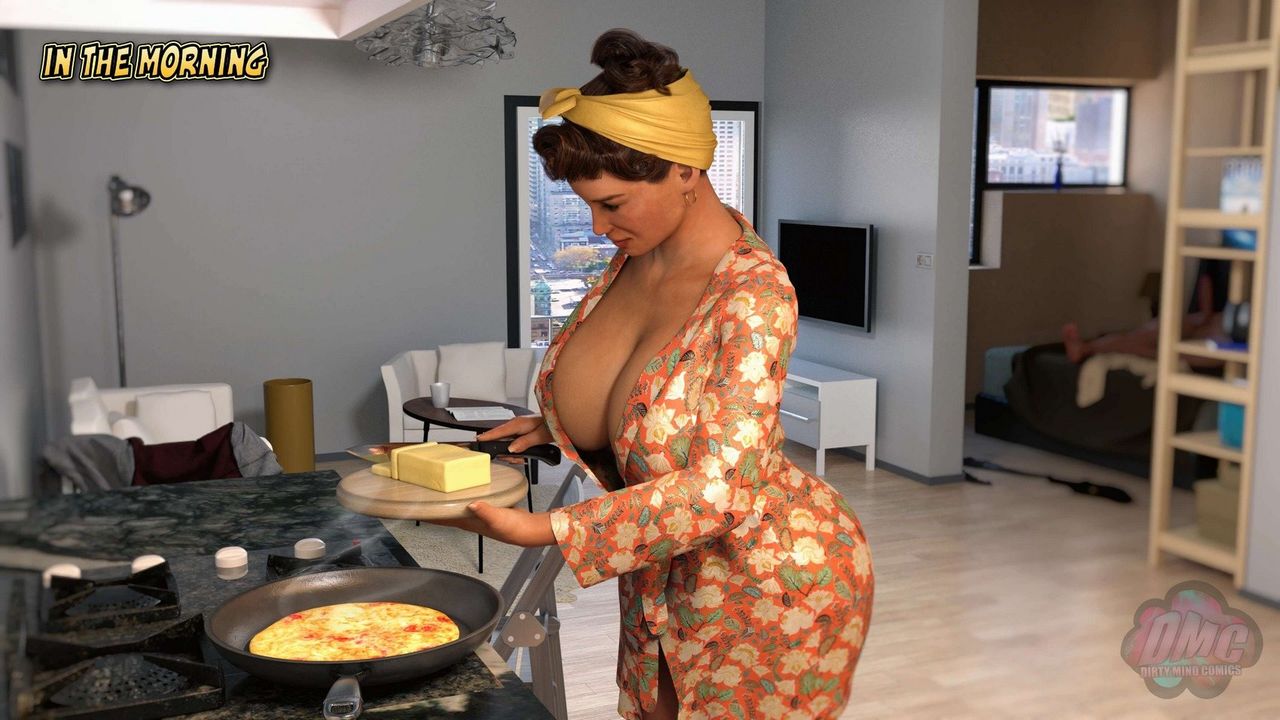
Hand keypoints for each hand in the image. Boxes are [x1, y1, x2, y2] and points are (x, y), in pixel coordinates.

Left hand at [431, 502, 555, 546]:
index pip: (444, 519)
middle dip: (434, 508)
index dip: (429, 515)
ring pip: (458, 508)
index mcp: (469, 523)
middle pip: (447, 513)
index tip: (415, 509)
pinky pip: (471, 502)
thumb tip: (472, 504)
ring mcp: (479, 516)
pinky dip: (465, 497)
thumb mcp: (498, 518)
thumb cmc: (514, 529)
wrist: (529, 530)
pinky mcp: (488, 509)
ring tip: (439, 493)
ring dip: (448, 502)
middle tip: (422, 498)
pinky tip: (466, 490)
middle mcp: (471, 520)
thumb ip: (485, 511)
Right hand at [475, 415, 552, 452]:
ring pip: (507, 443)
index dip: (487, 437)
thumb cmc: (553, 425)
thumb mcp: (540, 436)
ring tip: (523, 458)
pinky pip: (513, 443)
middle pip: (501, 439)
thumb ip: (525, 442)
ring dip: (513, 453)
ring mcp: (519, 428)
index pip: (498, 431)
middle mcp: (516, 424)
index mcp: (518, 423)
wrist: (561, 420)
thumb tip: (511, 448)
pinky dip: (517, 451)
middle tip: (516, 459)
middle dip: (506, 452)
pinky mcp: (522, 432)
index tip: (477, 441)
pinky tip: (524, 455)